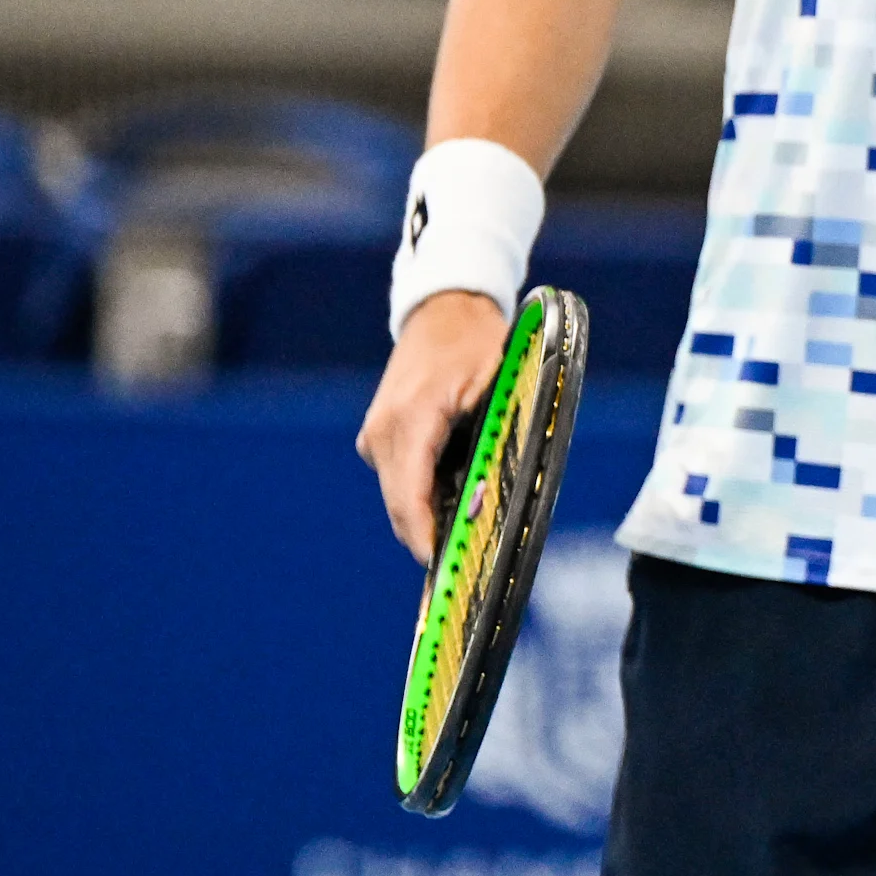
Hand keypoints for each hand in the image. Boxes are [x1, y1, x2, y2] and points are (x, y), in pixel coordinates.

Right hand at [357, 289, 510, 562]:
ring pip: (398, 495)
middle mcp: (384, 430)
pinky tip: (451, 506)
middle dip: (428, 535)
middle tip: (460, 564)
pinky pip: (399, 479)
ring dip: (425, 518)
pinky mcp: (380, 436)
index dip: (424, 533)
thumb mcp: (498, 384)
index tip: (441, 564)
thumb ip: (492, 435)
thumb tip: (490, 490)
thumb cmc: (477, 343)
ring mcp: (377, 434)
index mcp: (412, 418)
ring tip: (460, 541)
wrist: (443, 311)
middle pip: (401, 503)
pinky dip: (420, 497)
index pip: (410, 493)